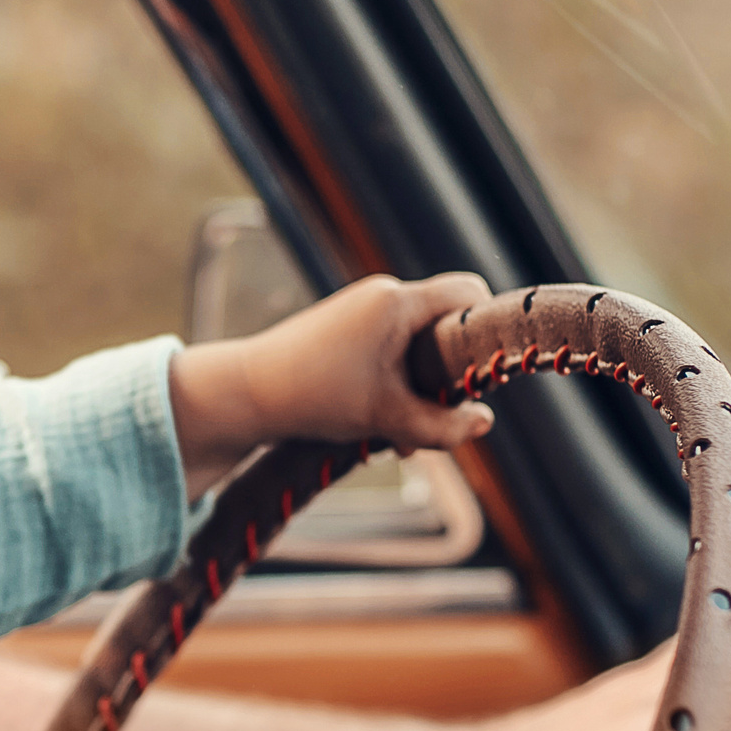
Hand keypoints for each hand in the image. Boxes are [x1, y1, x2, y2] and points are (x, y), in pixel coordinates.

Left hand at [168, 272, 495, 497]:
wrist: (244, 395)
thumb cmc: (314, 397)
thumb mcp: (386, 418)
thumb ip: (442, 425)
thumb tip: (485, 423)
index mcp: (397, 302)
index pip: (469, 292)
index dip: (486, 328)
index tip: (481, 373)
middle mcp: (381, 296)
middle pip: (443, 328)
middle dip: (447, 377)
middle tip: (436, 417)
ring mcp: (360, 312)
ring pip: (414, 347)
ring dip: (415, 392)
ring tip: (395, 438)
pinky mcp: (343, 331)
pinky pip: (387, 352)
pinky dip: (390, 387)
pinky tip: (373, 427)